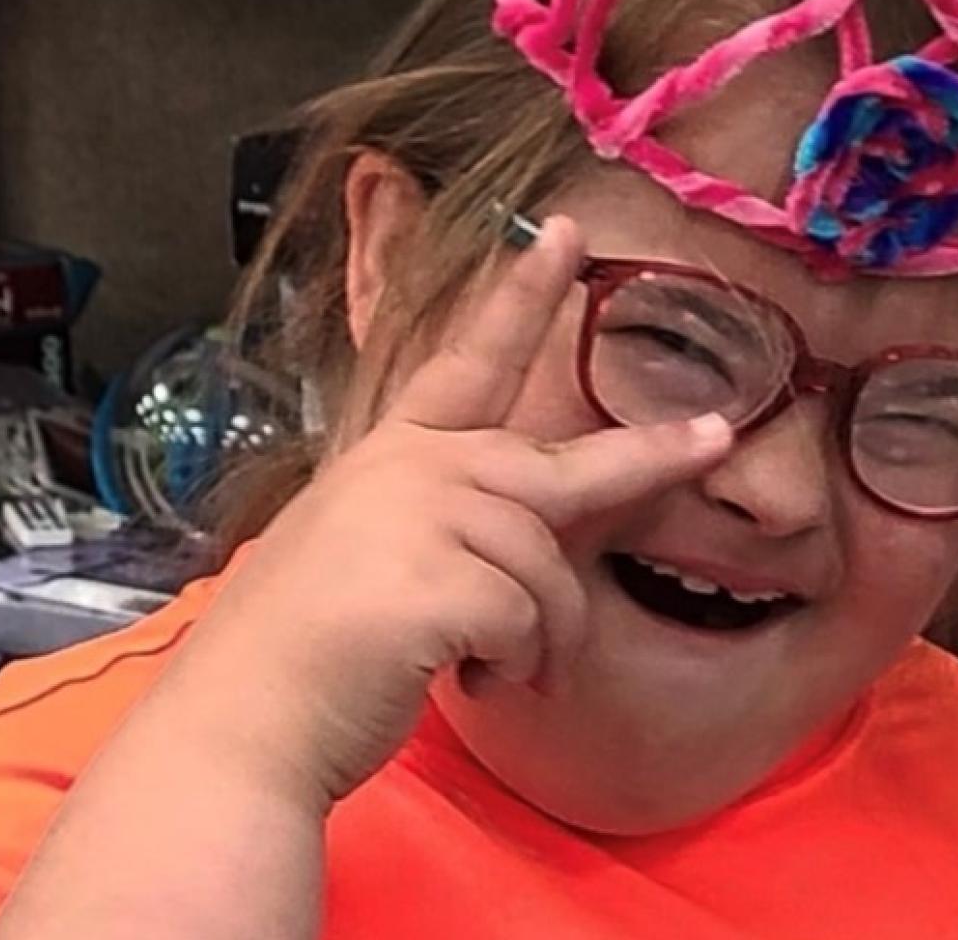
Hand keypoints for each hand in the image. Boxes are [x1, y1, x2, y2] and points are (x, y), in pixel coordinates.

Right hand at [161, 215, 733, 807]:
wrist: (241, 721)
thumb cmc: (306, 653)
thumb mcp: (370, 555)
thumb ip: (444, 524)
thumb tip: (528, 542)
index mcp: (390, 455)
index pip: (468, 361)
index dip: (521, 298)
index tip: (570, 237)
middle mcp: (410, 471)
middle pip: (555, 467)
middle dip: (648, 456)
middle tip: (716, 439)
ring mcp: (420, 518)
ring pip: (548, 566)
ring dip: (540, 636)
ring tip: (497, 671)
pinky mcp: (439, 581)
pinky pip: (527, 619)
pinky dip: (514, 665)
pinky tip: (467, 682)